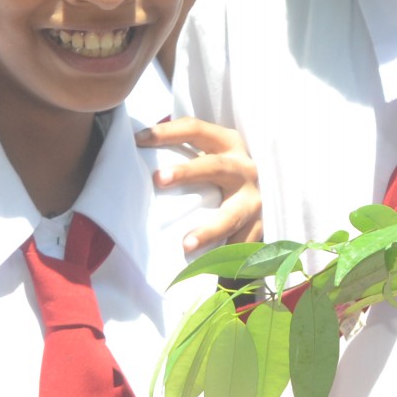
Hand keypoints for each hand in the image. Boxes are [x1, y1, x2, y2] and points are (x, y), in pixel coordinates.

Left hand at [138, 118, 261, 250]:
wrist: (260, 199)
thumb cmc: (222, 175)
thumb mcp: (210, 156)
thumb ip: (184, 153)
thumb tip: (136, 151)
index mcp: (228, 143)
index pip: (196, 129)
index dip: (168, 132)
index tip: (139, 138)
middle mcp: (244, 167)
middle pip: (216, 166)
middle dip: (187, 172)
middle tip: (157, 179)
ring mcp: (254, 200)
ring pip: (232, 214)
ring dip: (209, 229)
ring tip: (186, 244)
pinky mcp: (259, 228)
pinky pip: (241, 245)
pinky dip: (224, 258)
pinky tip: (206, 267)